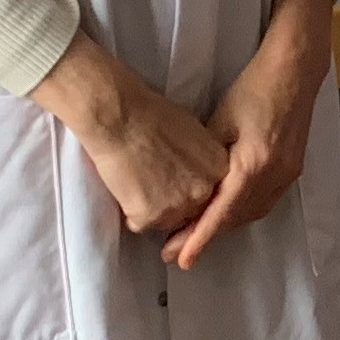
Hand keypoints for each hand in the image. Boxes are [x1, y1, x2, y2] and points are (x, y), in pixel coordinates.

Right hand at [32, 37, 227, 239]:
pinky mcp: (150, 216)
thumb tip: (195, 172)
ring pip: (165, 222)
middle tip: (151, 182)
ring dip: (151, 209)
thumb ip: (201, 160)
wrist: (120, 116)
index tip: (173, 183)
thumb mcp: (194, 133)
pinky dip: (130, 211)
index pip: (210, 195)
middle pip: (190, 212)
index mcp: (219, 170)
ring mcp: (179, 206)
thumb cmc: (151, 115)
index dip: (188, 189)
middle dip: (172, 202)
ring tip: (136, 181)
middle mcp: (204, 191)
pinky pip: (139, 224)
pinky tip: (124, 187)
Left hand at [166, 17, 326, 268]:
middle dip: (207, 237)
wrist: (295, 71)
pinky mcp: (292, 168)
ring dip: (225, 226)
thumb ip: (207, 160)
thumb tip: (190, 186)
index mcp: (253, 165)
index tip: (181, 259)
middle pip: (237, 218)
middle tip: (177, 251)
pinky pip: (265, 201)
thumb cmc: (253, 88)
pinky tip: (227, 212)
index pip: (221, 213)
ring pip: (252, 212)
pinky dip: (243, 212)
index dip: (199, 239)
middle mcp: (274, 176)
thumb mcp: (220, 121)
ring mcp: (287, 174)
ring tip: (197, 236)